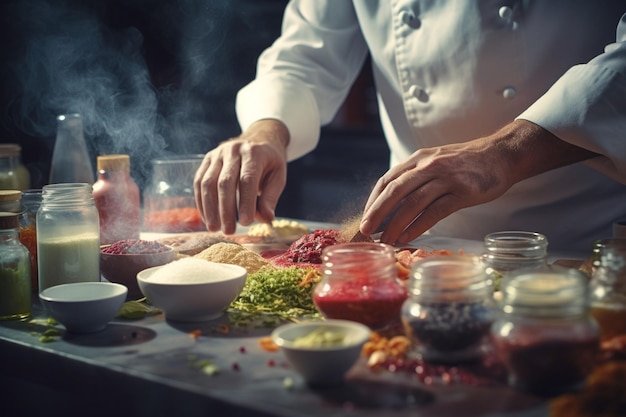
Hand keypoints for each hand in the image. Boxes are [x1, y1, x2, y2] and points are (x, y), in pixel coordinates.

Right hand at [194, 119, 288, 233]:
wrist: (258, 140)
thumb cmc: (269, 163)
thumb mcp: (278, 177)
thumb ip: (270, 197)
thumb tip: (265, 218)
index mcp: (254, 153)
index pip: (247, 179)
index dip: (245, 202)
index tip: (246, 222)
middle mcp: (233, 150)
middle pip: (225, 182)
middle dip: (225, 209)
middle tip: (229, 230)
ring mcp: (217, 153)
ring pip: (208, 182)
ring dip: (210, 208)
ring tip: (214, 228)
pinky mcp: (207, 159)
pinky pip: (199, 181)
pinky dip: (201, 201)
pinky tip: (207, 217)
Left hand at [359, 120, 596, 243]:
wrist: (501, 155)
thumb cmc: (466, 163)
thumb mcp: (436, 161)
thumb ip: (416, 176)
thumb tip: (392, 202)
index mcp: (419, 159)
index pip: (388, 179)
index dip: (373, 199)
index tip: (366, 217)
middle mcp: (429, 166)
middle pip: (395, 190)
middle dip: (377, 212)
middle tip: (366, 231)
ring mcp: (446, 178)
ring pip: (412, 203)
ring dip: (395, 224)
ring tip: (385, 240)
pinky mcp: (462, 192)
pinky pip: (434, 212)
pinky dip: (417, 226)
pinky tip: (407, 238)